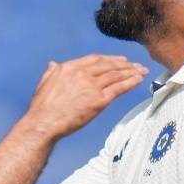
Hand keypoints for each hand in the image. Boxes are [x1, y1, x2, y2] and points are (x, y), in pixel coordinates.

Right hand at [24, 55, 147, 138]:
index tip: (120, 60)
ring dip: (131, 72)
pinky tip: (139, 80)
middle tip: (136, 65)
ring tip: (142, 71)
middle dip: (125, 65)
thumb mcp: (44, 83)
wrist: (43, 123)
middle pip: (109, 65)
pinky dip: (130, 82)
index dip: (110, 59)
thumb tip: (53, 63)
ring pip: (116, 75)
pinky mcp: (99, 100)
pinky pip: (119, 88)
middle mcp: (82, 73)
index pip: (95, 59)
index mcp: (69, 67)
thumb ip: (51, 72)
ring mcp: (91, 86)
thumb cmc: (41, 108)